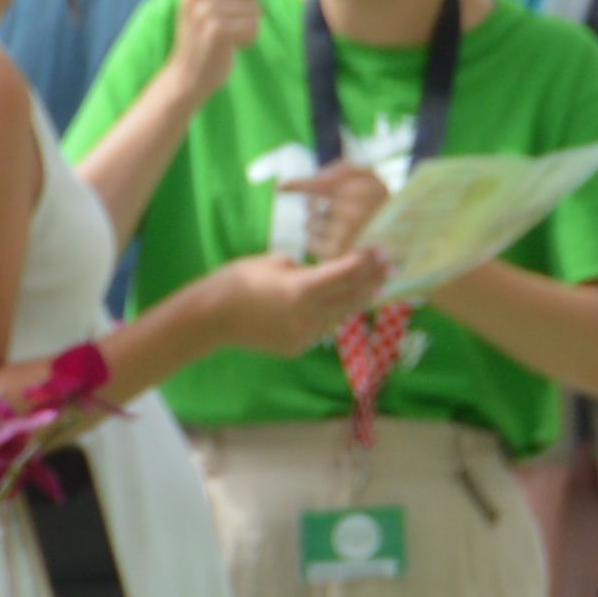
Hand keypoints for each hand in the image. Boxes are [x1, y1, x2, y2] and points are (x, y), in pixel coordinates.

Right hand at [164, 0, 274, 97]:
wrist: (188, 74)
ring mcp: (203, 10)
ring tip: (227, 36)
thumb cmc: (201, 33)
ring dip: (249, 25)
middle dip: (248, 9)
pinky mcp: (215, 29)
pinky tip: (230, 46)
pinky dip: (248, 38)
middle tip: (227, 25)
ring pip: (254, 8)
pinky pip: (252, 25)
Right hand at [196, 240, 392, 355]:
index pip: (345, 273)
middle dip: (371, 280)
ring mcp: (304, 335)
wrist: (208, 319)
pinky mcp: (297, 347)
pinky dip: (332, 314)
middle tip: (389, 266)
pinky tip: (338, 304)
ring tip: (373, 285)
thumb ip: (305, 268)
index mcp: (302, 289)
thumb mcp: (275, 262)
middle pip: (351, 296)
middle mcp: (308, 315)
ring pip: (341, 314)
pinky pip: (322, 327)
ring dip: (356, 299)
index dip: (366, 261)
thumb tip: (322, 273)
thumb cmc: (235, 281)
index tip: (382, 249)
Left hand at [282, 159, 388, 264]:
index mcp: (366, 189)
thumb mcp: (369, 178)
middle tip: (333, 209)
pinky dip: (317, 241)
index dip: (299, 184)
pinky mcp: (337, 253)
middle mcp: (355, 212)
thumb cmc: (377, 204)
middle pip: (311, 204)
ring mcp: (346, 235)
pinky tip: (336, 242)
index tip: (279, 187)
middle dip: (315, 205)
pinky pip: (310, 242)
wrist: (398, 240)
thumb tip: (307, 180)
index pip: (321, 185)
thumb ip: (343, 169)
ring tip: (340, 228)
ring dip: (317, 224)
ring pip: (309, 224)